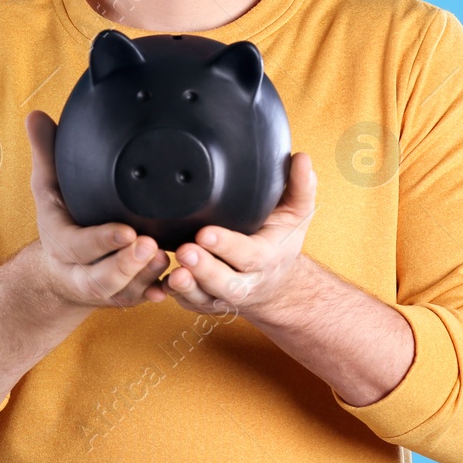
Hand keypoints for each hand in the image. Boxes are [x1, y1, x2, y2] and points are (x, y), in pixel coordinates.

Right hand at [24, 110, 170, 310]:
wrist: (58, 269)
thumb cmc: (61, 218)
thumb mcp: (48, 186)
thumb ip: (47, 153)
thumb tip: (35, 116)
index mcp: (61, 243)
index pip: (77, 246)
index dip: (102, 242)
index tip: (126, 230)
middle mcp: (80, 271)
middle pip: (101, 278)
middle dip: (126, 265)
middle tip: (150, 243)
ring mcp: (104, 288)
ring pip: (125, 291)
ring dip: (146, 276)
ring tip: (166, 256)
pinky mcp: (125, 296)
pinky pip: (141, 300)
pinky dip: (157, 292)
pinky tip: (175, 282)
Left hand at [162, 152, 316, 318]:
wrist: (276, 283)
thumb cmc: (280, 241)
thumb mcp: (298, 213)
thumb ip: (300, 186)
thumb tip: (302, 158)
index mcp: (267, 258)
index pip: (249, 255)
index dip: (227, 246)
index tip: (205, 232)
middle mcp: (247, 282)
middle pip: (227, 284)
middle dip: (206, 270)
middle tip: (185, 251)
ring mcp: (223, 296)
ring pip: (204, 298)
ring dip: (187, 287)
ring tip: (174, 272)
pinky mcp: (205, 302)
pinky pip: (188, 304)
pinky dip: (174, 296)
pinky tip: (160, 284)